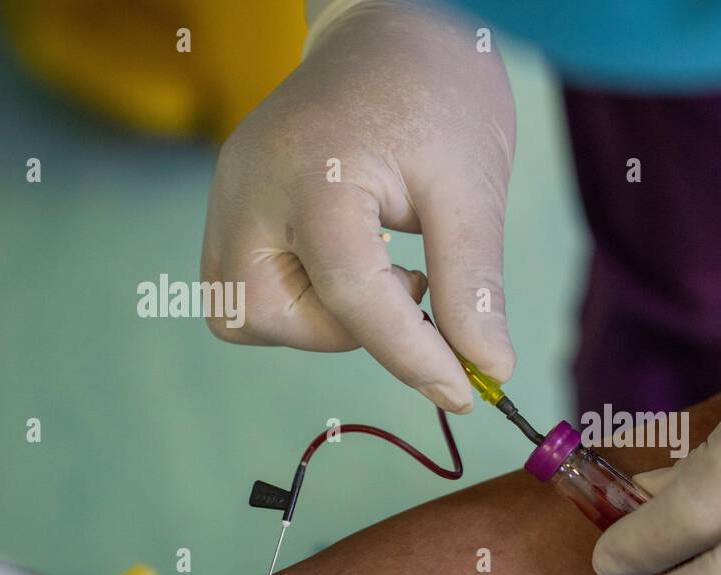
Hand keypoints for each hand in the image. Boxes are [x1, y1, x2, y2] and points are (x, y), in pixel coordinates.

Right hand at [201, 0, 515, 409]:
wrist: (396, 27)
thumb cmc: (437, 93)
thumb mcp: (471, 189)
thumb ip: (473, 284)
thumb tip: (490, 368)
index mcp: (309, 177)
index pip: (354, 300)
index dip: (416, 359)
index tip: (469, 392)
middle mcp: (247, 190)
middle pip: (265, 317)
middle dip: (345, 330)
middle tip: (411, 289)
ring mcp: (231, 197)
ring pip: (246, 313)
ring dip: (323, 319)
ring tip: (386, 267)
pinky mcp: (238, 207)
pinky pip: (248, 289)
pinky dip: (304, 300)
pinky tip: (355, 264)